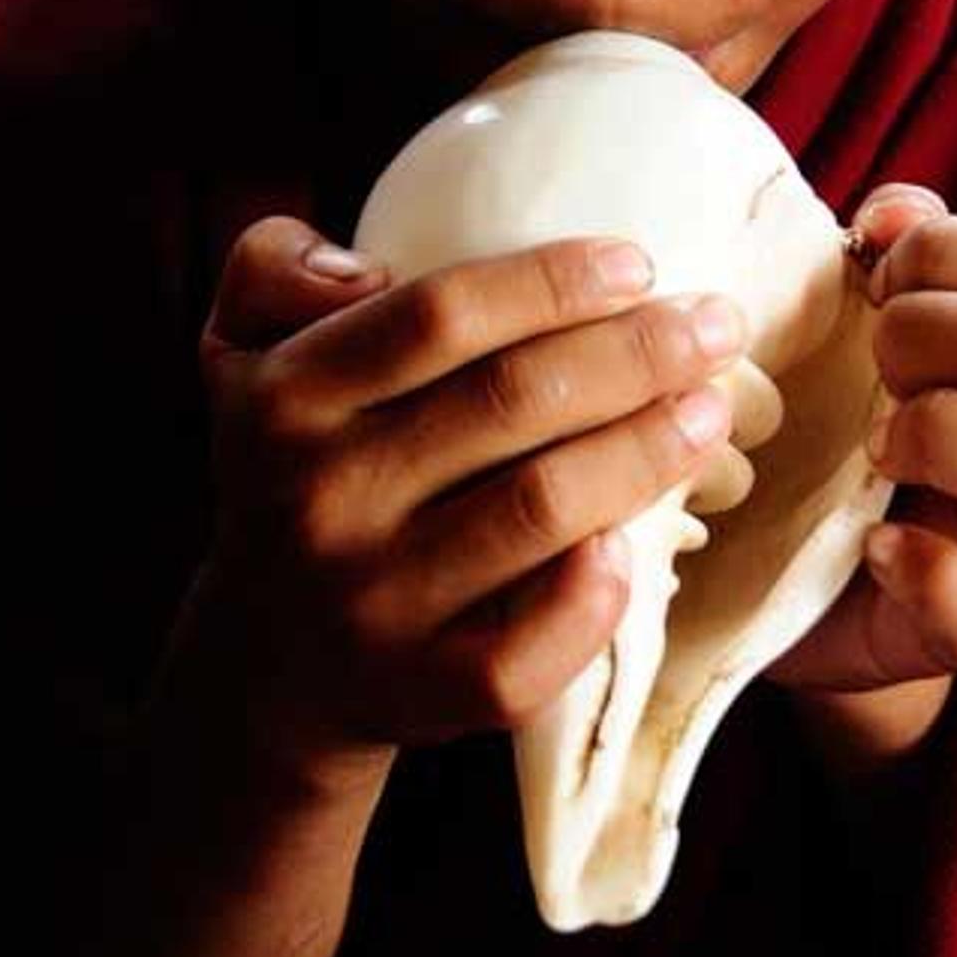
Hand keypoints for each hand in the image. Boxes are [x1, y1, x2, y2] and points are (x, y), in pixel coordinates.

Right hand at [186, 216, 756, 788]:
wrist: (269, 660)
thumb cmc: (293, 469)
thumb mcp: (241, 350)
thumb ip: (275, 267)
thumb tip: (369, 267)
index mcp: (285, 399)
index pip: (442, 315)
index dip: (554, 283)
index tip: (638, 265)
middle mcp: (318, 500)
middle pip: (514, 402)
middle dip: (637, 354)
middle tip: (715, 325)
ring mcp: (370, 604)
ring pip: (543, 508)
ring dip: (649, 450)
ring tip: (711, 410)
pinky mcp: (419, 692)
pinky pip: (531, 647)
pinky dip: (597, 594)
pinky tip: (643, 542)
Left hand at [768, 184, 956, 763]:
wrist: (785, 592)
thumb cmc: (821, 440)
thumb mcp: (844, 336)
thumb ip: (885, 255)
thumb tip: (888, 213)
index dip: (939, 250)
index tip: (868, 281)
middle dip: (919, 332)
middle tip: (867, 370)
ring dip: (937, 435)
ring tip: (872, 452)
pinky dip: (932, 577)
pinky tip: (874, 551)